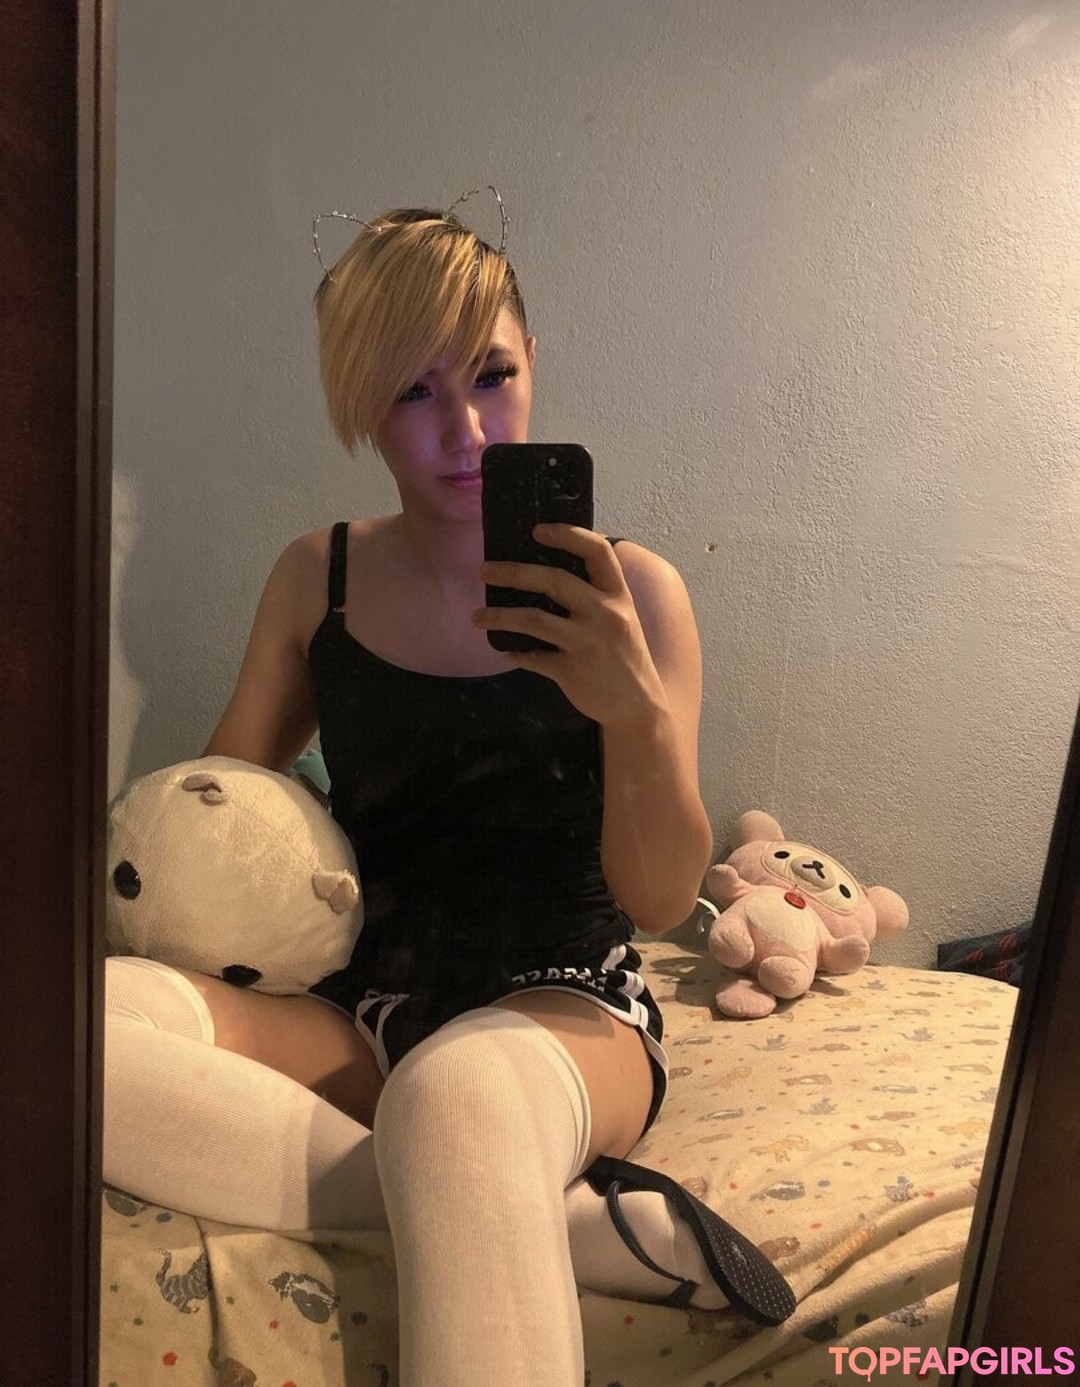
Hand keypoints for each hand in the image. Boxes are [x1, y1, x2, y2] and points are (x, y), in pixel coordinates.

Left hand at [472, 524, 666, 729]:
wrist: (638, 706)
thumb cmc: (626, 656)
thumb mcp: (621, 618)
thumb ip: (595, 596)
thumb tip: (547, 574)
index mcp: (619, 595)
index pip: (598, 551)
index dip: (568, 535)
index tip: (537, 530)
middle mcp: (605, 614)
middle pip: (553, 581)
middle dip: (513, 572)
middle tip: (484, 570)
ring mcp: (587, 643)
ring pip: (533, 620)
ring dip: (499, 616)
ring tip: (476, 616)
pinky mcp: (571, 671)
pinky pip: (533, 658)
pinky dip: (516, 654)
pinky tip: (506, 651)